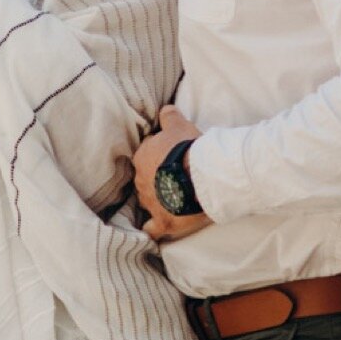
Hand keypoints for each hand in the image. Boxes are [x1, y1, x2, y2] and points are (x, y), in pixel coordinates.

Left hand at [133, 105, 212, 241]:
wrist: (200, 175)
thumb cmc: (188, 148)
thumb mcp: (179, 125)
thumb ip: (169, 116)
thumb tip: (165, 109)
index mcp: (141, 158)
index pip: (146, 155)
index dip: (160, 156)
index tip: (173, 156)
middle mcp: (141, 182)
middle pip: (147, 179)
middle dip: (158, 179)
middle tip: (176, 176)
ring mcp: (151, 203)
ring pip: (150, 202)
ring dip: (159, 200)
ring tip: (176, 199)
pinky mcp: (163, 222)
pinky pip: (152, 229)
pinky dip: (154, 230)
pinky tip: (157, 230)